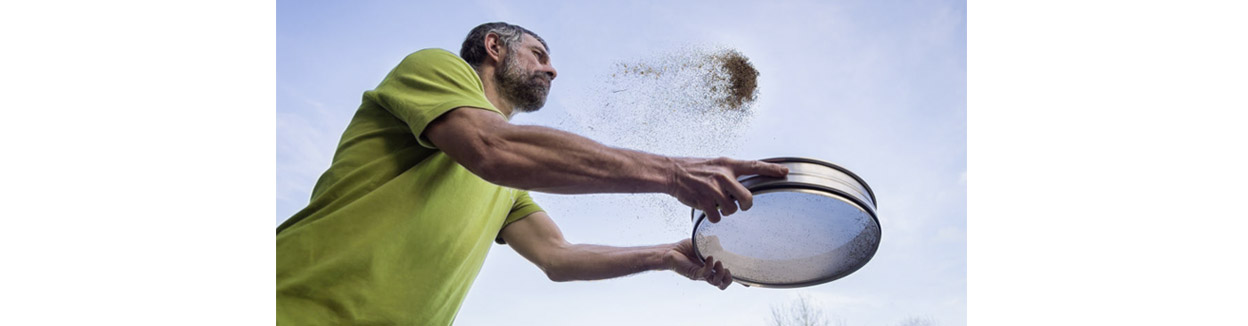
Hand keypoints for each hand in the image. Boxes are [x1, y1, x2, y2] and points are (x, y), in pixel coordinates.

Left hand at [663, 239, 732, 289]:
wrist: (670, 251)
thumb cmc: (685, 248)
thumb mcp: (701, 243)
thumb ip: (711, 242)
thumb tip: (718, 241)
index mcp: (712, 268)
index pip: (725, 276)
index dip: (737, 281)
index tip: (747, 283)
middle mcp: (707, 273)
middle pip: (722, 284)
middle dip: (729, 279)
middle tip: (728, 269)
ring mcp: (701, 275)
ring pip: (716, 282)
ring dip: (721, 273)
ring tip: (719, 263)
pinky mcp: (694, 273)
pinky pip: (705, 274)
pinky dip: (710, 266)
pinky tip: (709, 258)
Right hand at [667, 157, 788, 222]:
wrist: (672, 172)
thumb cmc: (695, 169)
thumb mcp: (715, 164)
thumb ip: (730, 172)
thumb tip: (744, 185)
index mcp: (728, 164)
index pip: (755, 165)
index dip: (772, 169)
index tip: (785, 172)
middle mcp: (723, 176)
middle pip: (747, 198)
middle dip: (745, 205)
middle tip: (741, 205)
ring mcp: (713, 189)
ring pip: (731, 210)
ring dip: (725, 211)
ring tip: (715, 203)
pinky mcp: (703, 201)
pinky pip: (716, 217)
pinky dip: (713, 217)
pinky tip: (707, 209)